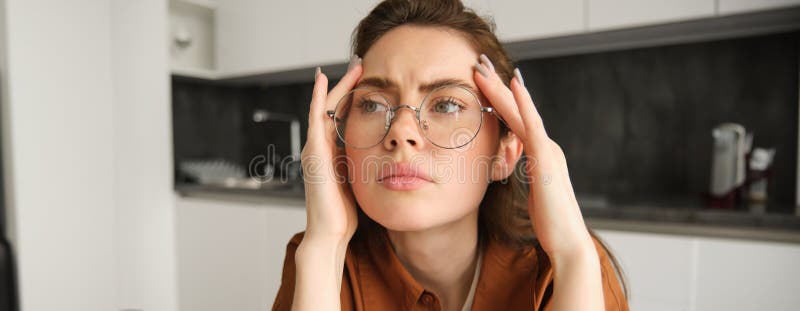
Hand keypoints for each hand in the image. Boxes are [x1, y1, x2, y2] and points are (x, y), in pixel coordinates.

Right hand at [301, 58, 362, 243]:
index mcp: (331, 155)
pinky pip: (315, 118)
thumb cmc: (344, 214)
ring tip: (353, 66)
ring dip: (338, 85)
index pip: (341, 118)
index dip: (353, 99)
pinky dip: (317, 97)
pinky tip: (323, 80)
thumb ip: (361, 166)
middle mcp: (320, 148)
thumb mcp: (357, 182)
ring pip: (325, 107)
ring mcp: (314, 149)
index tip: (369, 83)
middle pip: (333, 107)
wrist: (330, 233)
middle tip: (362, 64)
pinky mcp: (313, 152)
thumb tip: (380, 158)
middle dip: (347, 85)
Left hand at [472, 55, 594, 259]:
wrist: (568, 241)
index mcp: (540, 154)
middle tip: (478, 62)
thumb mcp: (533, 194)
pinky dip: (523, 103)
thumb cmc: (550, 223)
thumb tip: (514, 172)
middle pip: (517, 109)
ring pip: (521, 111)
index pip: (515, 121)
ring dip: (501, 87)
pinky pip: (531, 125)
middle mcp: (546, 147)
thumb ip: (527, 178)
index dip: (498, 99)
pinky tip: (513, 84)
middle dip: (497, 85)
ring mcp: (547, 150)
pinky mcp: (546, 158)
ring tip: (483, 68)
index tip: (482, 81)